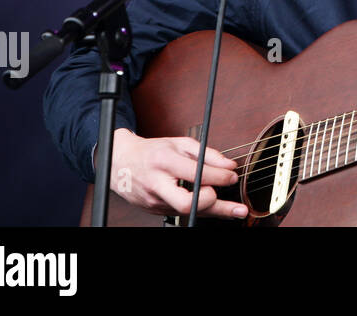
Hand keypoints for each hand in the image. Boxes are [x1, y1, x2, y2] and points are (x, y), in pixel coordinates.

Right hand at [101, 127, 247, 218]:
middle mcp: (158, 185)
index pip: (196, 174)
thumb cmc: (152, 151)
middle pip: (188, 203)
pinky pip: (182, 212)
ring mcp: (155, 201)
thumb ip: (207, 154)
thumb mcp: (180, 143)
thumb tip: (229, 166)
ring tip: (235, 210)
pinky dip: (200, 208)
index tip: (232, 176)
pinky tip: (214, 205)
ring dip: (214, 210)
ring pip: (189, 212)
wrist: (120, 163)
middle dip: (213, 203)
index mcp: (164, 162)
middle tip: (229, 199)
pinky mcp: (155, 210)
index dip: (219, 177)